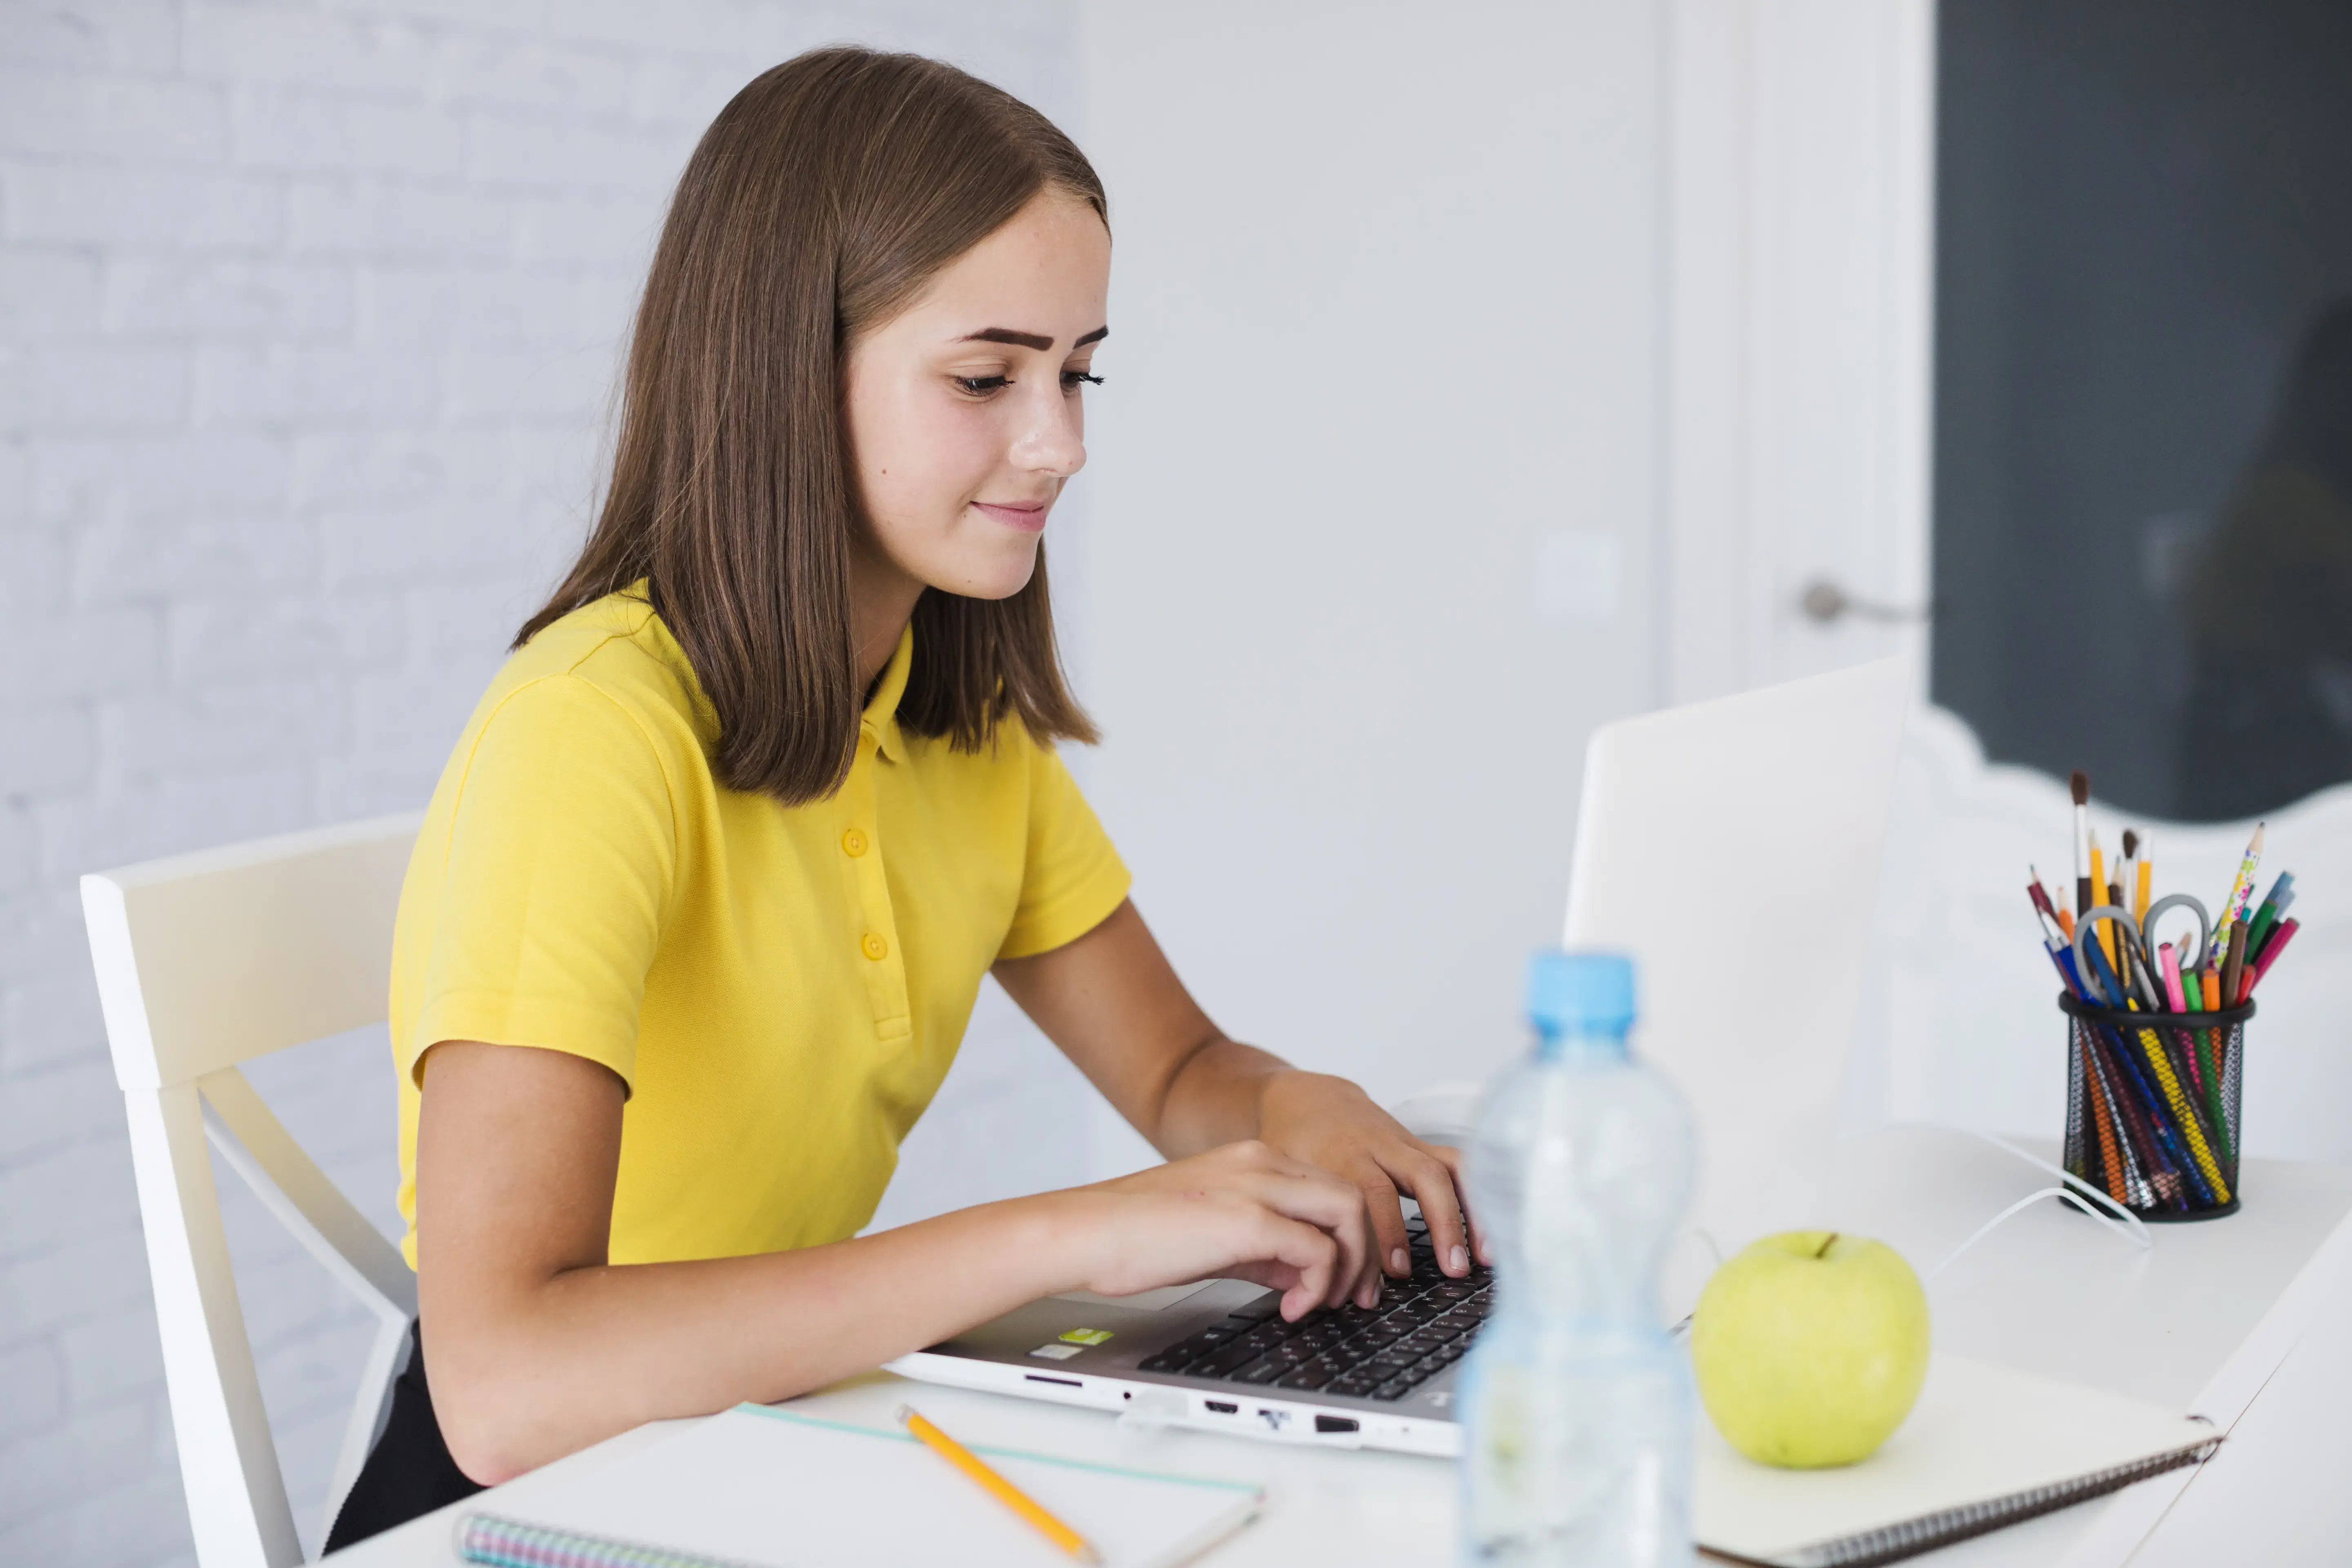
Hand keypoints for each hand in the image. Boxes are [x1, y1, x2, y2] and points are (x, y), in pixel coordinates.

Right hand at [1056, 1141, 1375, 1318]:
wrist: (1089, 1232)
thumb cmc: (1136, 1234)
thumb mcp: (1214, 1234)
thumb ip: (1264, 1248)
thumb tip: (1303, 1275)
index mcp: (1253, 1159)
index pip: (1331, 1188)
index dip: (1349, 1236)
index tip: (1344, 1278)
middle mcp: (1262, 1162)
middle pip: (1352, 1195)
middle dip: (1364, 1253)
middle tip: (1354, 1297)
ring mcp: (1258, 1186)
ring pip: (1348, 1211)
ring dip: (1350, 1266)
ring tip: (1327, 1303)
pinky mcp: (1248, 1219)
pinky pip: (1316, 1249)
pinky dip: (1317, 1284)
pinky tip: (1293, 1308)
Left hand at [1254, 1071, 1482, 1301]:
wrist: (1306, 1101)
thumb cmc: (1295, 1149)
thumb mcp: (1288, 1180)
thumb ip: (1307, 1223)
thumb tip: (1324, 1284)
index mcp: (1340, 1156)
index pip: (1371, 1193)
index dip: (1387, 1232)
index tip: (1396, 1271)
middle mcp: (1378, 1146)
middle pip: (1422, 1175)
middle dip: (1442, 1222)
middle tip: (1452, 1268)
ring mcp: (1404, 1144)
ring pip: (1448, 1168)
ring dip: (1471, 1212)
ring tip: (1485, 1258)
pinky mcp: (1420, 1145)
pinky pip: (1457, 1167)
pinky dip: (1477, 1197)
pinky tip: (1489, 1232)